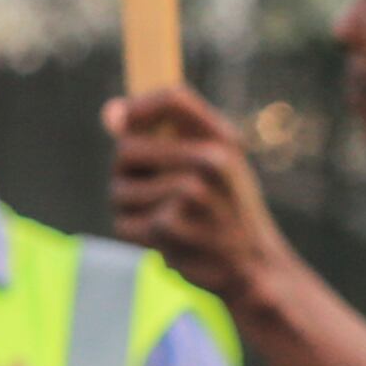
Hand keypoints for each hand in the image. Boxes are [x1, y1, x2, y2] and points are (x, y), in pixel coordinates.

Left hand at [109, 85, 293, 312]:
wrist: (256, 268)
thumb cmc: (227, 210)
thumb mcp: (215, 162)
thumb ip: (165, 133)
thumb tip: (110, 112)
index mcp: (222, 140)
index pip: (172, 98)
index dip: (138, 107)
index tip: (120, 122)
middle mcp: (209, 160)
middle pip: (126, 149)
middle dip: (127, 174)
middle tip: (156, 194)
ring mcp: (190, 193)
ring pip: (118, 191)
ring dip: (132, 211)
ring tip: (170, 221)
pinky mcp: (170, 225)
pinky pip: (124, 224)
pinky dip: (139, 237)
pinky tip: (171, 241)